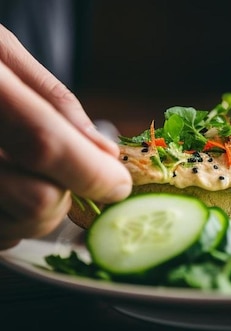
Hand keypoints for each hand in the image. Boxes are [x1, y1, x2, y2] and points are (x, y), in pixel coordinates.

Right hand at [0, 26, 131, 248]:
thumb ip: (53, 101)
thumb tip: (104, 153)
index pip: (43, 144)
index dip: (90, 171)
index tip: (118, 184)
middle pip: (35, 200)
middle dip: (66, 195)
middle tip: (64, 173)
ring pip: (13, 229)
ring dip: (35, 212)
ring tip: (19, 173)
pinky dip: (6, 223)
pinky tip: (1, 189)